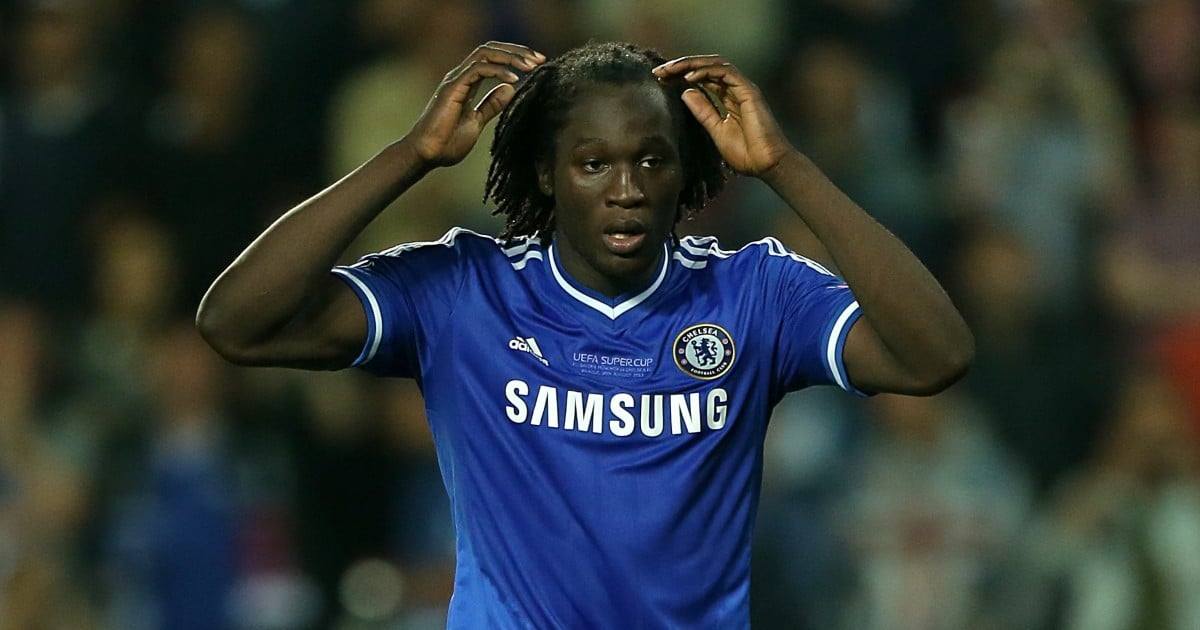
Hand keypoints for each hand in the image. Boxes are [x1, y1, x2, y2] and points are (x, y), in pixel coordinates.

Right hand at [406, 42, 544, 167]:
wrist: (427, 155)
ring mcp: (455, 80)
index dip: (515, 56)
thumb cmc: (447, 142)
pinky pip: (478, 70)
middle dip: (518, 51)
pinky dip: (498, 71)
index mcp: (467, 82)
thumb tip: (510, 89)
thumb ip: (491, 105)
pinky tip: (513, 80)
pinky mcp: (452, 88)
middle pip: (491, 50)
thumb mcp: (476, 122)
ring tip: (531, 66)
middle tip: (540, 59)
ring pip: (485, 54)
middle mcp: (461, 76)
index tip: (538, 64)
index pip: (493, 57)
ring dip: (510, 56)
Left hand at [653, 56, 791, 176]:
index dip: (681, 75)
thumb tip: (686, 92)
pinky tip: (689, 78)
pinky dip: (706, 72)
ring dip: (690, 64)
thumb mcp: (716, 131)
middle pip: (706, 68)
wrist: (768, 164)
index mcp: (729, 98)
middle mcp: (736, 89)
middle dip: (681, 66)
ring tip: (670, 70)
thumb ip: (703, 112)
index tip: (660, 79)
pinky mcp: (749, 91)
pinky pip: (726, 73)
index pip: (702, 78)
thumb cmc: (746, 153)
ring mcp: (744, 88)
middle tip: (659, 71)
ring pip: (715, 64)